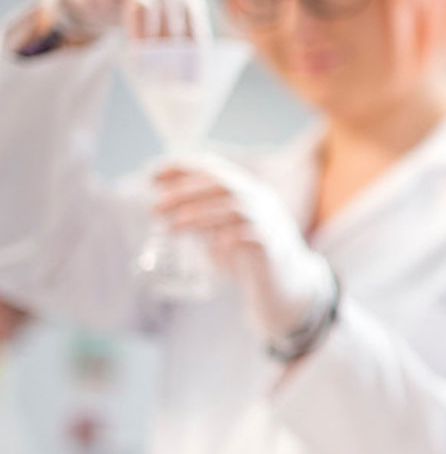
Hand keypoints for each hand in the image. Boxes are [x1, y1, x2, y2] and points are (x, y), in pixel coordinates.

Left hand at [152, 156, 332, 344]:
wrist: (284, 285)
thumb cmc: (247, 255)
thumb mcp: (221, 229)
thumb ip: (200, 216)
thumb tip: (163, 207)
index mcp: (247, 190)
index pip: (214, 169)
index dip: (182, 168)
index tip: (152, 176)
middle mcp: (261, 200)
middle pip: (222, 184)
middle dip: (185, 192)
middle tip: (156, 208)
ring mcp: (270, 221)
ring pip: (235, 207)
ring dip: (199, 214)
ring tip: (172, 226)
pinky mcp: (273, 247)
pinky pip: (252, 235)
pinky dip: (230, 236)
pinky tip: (212, 246)